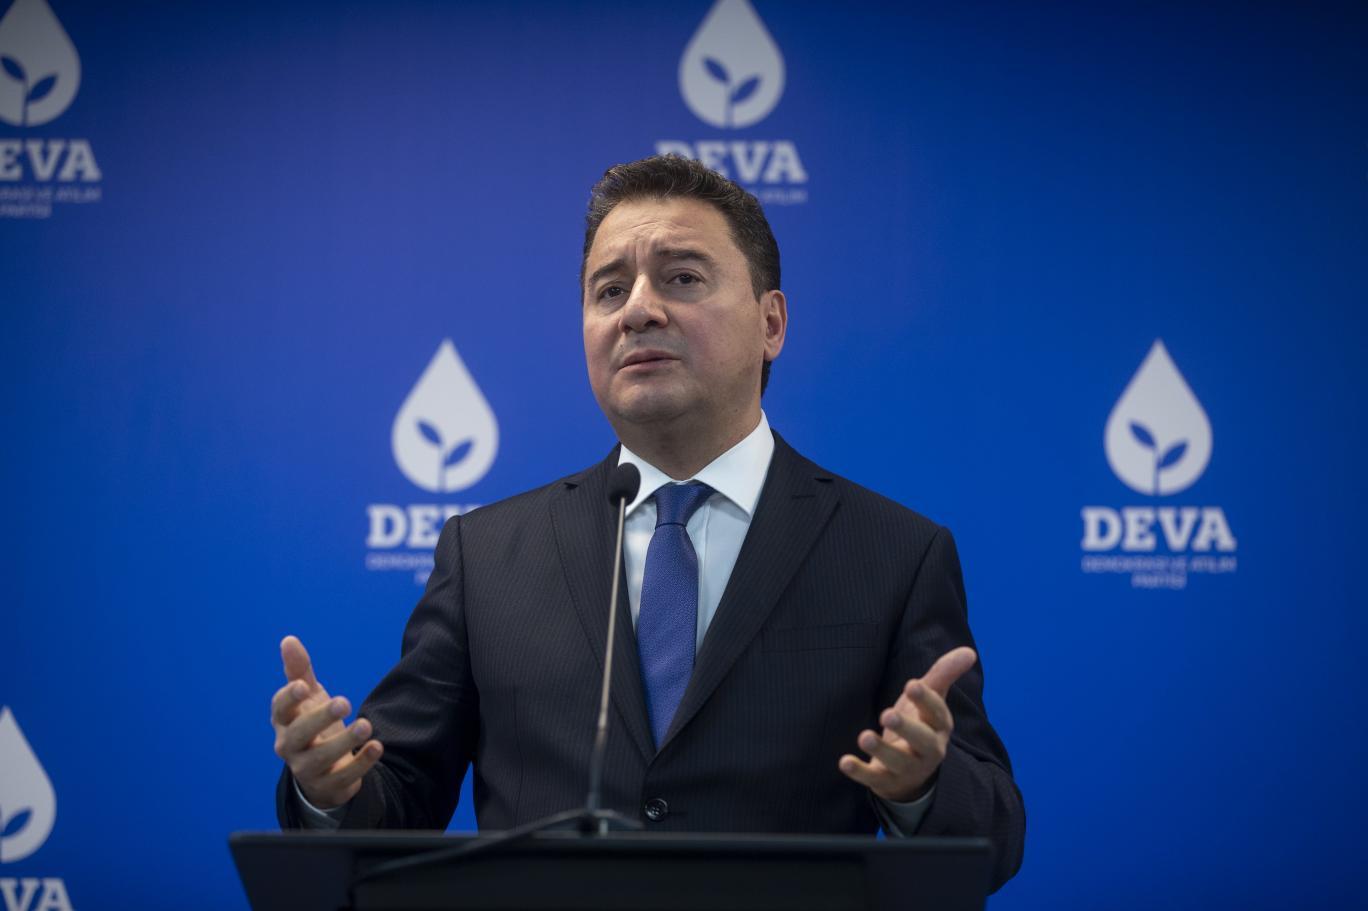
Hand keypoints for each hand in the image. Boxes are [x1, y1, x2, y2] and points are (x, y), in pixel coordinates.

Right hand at [270, 635, 382, 809]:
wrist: (322, 771)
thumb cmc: (312, 725)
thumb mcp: (308, 698)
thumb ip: (300, 671)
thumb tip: (289, 640)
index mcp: (284, 722)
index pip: (280, 710)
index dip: (288, 698)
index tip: (303, 686)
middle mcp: (290, 747)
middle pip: (298, 735)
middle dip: (319, 718)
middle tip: (344, 701)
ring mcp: (307, 769)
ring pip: (321, 758)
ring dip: (345, 742)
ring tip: (366, 725)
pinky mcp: (328, 785)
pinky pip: (344, 777)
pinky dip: (361, 762)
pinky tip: (377, 746)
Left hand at [838, 646, 976, 802]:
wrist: (913, 773)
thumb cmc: (920, 725)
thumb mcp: (930, 700)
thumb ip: (943, 674)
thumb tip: (969, 652)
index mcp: (939, 727)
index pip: (936, 713)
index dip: (925, 700)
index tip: (911, 684)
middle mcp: (928, 750)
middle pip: (922, 741)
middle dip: (906, 728)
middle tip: (886, 714)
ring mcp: (908, 768)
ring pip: (897, 761)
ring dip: (881, 750)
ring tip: (864, 737)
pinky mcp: (887, 781)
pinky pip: (874, 779)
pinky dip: (860, 772)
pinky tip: (844, 762)